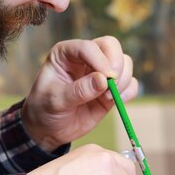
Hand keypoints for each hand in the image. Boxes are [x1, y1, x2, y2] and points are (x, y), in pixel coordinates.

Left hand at [22, 36, 137, 151]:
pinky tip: (117, 101)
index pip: (88, 47)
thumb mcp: (55, 101)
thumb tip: (103, 80)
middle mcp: (85, 58)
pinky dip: (129, 91)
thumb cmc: (44, 109)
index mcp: (66, 53)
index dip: (100, 60)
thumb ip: (78, 91)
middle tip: (113, 84)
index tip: (106, 78)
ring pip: (124, 62)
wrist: (49, 129)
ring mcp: (100, 72)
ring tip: (108, 98)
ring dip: (123, 79)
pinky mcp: (111, 88)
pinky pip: (130, 83)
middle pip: (111, 46)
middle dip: (116, 64)